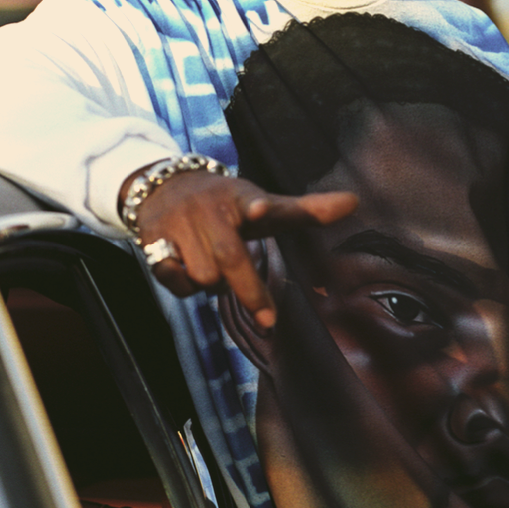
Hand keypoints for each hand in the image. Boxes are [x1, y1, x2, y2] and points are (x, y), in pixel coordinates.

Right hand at [129, 169, 356, 326]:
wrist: (164, 186)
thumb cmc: (226, 203)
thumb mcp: (264, 204)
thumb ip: (306, 210)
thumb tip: (354, 202)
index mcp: (242, 198)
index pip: (252, 201)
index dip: (259, 209)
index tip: (260, 209)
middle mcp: (210, 209)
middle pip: (230, 257)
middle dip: (249, 292)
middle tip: (268, 321)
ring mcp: (180, 224)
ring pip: (204, 276)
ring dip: (212, 284)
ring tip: (213, 267)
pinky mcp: (154, 240)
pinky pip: (174, 280)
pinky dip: (183, 284)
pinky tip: (185, 268)